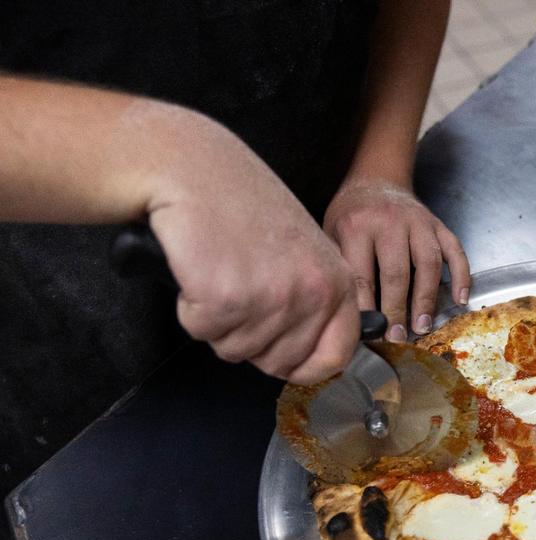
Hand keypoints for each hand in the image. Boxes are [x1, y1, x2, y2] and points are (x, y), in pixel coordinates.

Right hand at [149, 109, 359, 383]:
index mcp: (337, 282)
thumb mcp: (303, 252)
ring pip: (235, 350)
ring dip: (218, 321)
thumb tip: (316, 356)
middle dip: (250, 339)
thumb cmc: (242, 205)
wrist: (193, 167)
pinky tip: (199, 268)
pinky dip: (190, 308)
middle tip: (238, 290)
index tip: (284, 360)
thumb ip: (314, 299)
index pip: (336, 355)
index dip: (304, 367)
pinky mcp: (226, 299)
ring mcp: (271, 298)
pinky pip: (202, 331)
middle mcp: (312, 293)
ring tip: (219, 270)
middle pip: (278, 362)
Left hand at [323, 178, 469, 341]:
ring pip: (428, 265)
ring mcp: (419, 222)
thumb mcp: (332, 235)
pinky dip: (462, 276)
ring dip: (427, 300)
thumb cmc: (351, 214)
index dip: (368, 309)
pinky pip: (455, 251)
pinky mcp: (438, 225)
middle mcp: (390, 222)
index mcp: (357, 226)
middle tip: (398, 337)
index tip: (371, 333)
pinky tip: (460, 300)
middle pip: (397, 274)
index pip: (363, 276)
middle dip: (397, 311)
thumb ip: (342, 268)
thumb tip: (352, 315)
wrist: (376, 180)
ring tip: (422, 326)